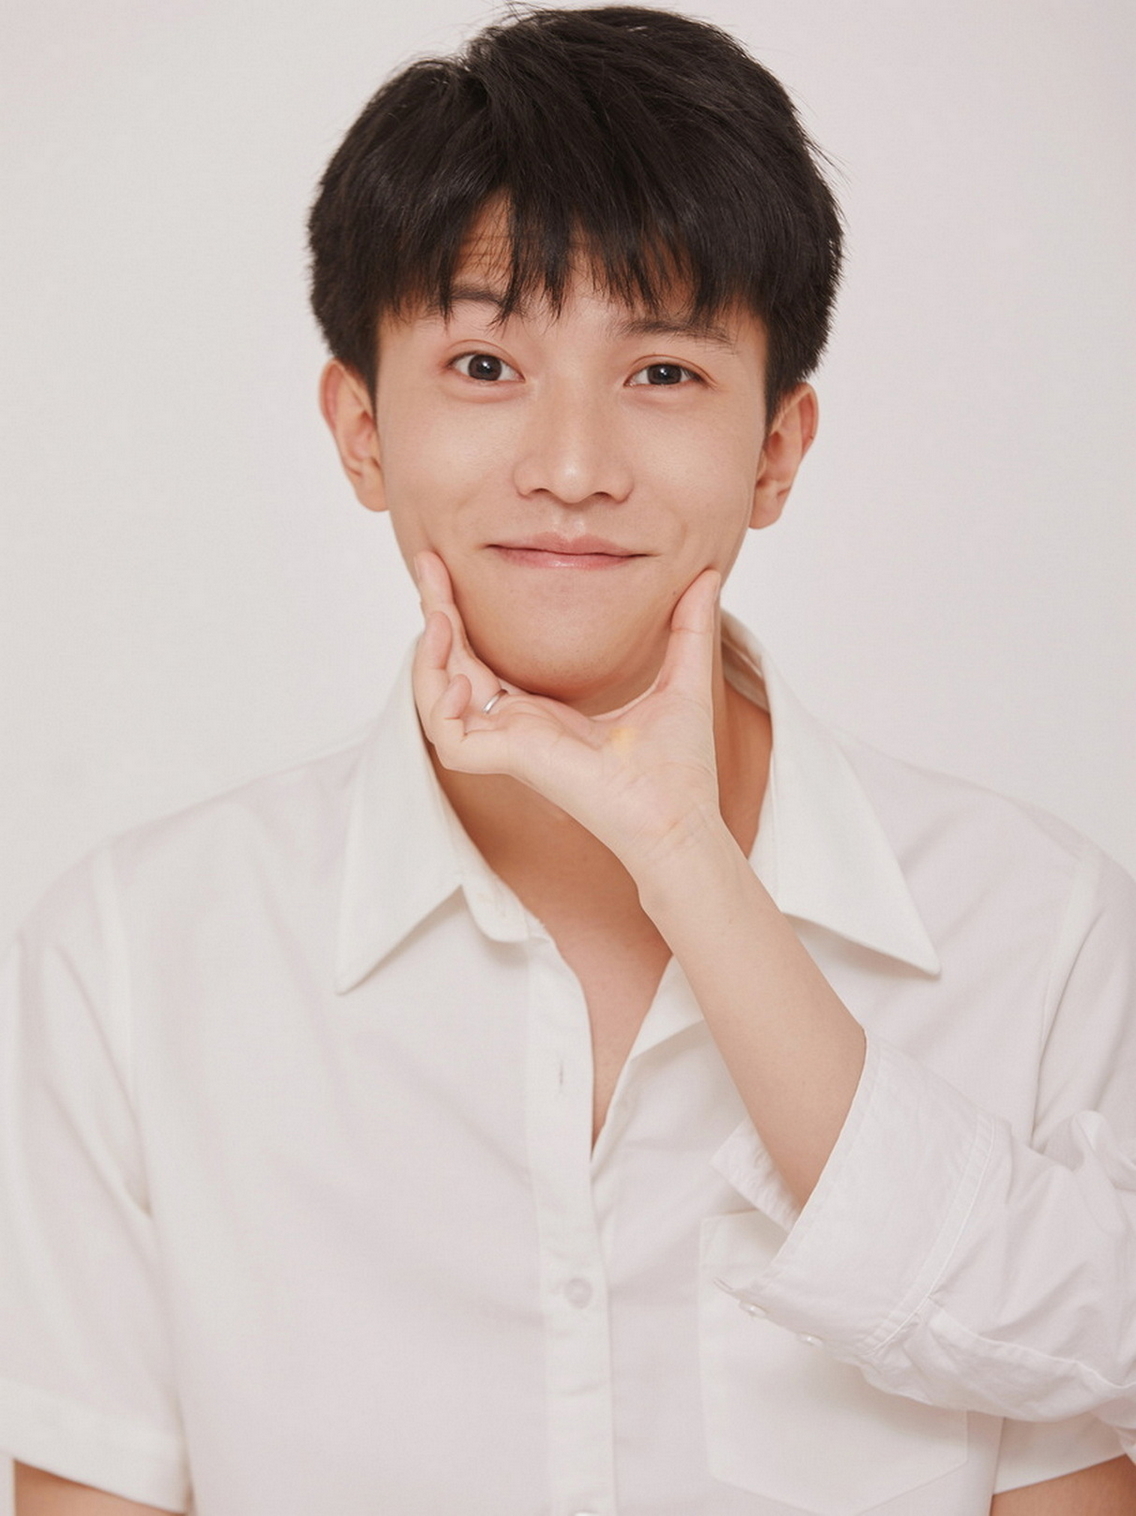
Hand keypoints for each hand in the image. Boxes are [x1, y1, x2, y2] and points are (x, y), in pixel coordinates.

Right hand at [411, 551, 725, 873]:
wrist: (682, 819)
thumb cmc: (680, 771)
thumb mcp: (683, 679)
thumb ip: (687, 628)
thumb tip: (707, 577)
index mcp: (544, 711)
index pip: (485, 656)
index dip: (465, 613)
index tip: (454, 568)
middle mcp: (518, 726)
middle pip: (452, 664)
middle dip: (435, 612)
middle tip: (428, 562)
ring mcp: (510, 746)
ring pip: (438, 699)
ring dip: (429, 653)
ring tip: (437, 613)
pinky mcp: (510, 762)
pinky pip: (449, 739)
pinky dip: (441, 705)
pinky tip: (461, 674)